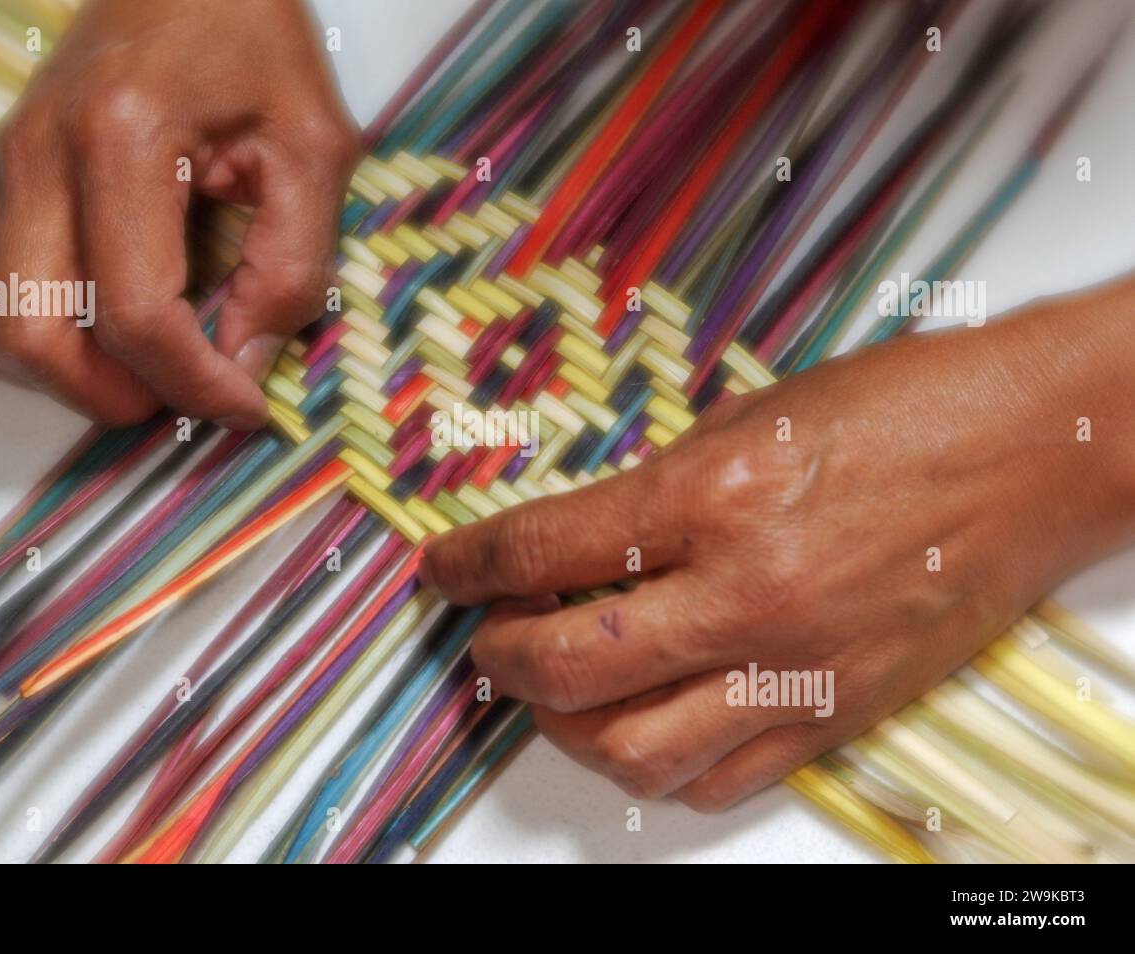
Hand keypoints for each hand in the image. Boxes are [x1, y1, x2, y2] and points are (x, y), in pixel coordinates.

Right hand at [0, 0, 358, 427]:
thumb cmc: (255, 46)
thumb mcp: (314, 149)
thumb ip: (292, 265)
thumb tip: (245, 365)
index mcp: (120, 139)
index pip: (133, 312)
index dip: (194, 386)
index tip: (246, 406)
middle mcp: (37, 157)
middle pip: (36, 338)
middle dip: (121, 395)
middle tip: (190, 388)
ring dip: (59, 379)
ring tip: (140, 367)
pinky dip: (17, 343)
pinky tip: (89, 332)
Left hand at [422, 279, 1134, 810]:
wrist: (1035, 453)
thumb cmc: (904, 409)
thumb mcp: (755, 415)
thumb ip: (661, 488)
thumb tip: (581, 541)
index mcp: (716, 494)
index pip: (543, 549)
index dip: (467, 563)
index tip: (441, 569)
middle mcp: (747, 593)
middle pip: (567, 665)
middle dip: (497, 655)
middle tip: (484, 633)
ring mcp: (795, 666)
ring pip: (630, 748)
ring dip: (564, 724)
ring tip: (553, 687)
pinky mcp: (838, 712)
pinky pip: (717, 777)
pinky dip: (655, 763)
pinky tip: (640, 722)